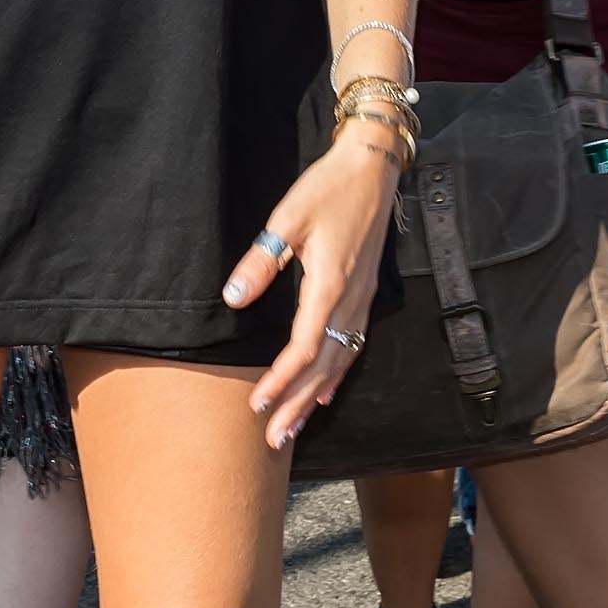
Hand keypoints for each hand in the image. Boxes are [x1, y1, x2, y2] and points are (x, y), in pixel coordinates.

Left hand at [222, 123, 402, 451]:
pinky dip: (335, 375)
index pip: (304, 348)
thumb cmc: (328, 188)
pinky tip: (323, 394)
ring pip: (339, 362)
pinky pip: (351, 347)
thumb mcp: (287, 218)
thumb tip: (234, 298)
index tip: (257, 405)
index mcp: (331, 286)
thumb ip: (261, 261)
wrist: (372, 169)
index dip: (280, 380)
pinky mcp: (365, 296)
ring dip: (314, 397)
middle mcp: (351, 302)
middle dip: (296, 404)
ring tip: (294, 427)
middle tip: (274, 438)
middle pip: (323, 366)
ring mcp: (362, 302)